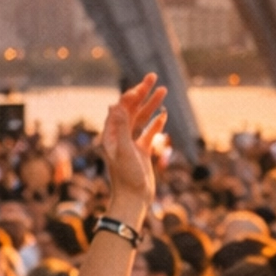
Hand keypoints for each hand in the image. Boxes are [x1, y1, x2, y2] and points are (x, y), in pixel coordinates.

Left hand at [99, 75, 164, 220]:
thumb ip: (120, 127)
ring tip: (164, 90)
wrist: (133, 199)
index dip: (131, 94)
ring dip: (152, 104)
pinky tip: (164, 115)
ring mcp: (131, 143)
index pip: (121, 107)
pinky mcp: (141, 152)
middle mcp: (119, 136)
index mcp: (111, 134)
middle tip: (153, 76)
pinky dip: (156, 123)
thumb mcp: (123, 150)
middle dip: (143, 93)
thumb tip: (115, 104)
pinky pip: (148, 133)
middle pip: (131, 109)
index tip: (144, 85)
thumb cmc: (126, 176)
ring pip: (141, 118)